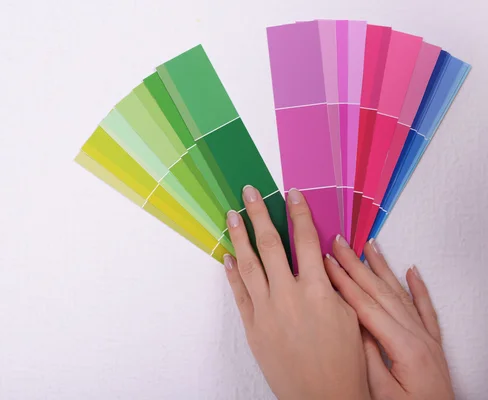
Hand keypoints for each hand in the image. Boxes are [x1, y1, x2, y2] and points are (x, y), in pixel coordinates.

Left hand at [223, 186, 369, 399]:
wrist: (324, 397)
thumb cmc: (345, 360)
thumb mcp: (350, 316)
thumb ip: (333, 284)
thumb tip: (320, 257)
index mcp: (317, 290)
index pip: (307, 240)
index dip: (298, 213)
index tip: (291, 193)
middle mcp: (288, 295)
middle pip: (271, 244)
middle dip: (259, 214)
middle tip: (248, 192)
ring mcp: (266, 311)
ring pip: (249, 264)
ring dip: (239, 236)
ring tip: (232, 215)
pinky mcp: (253, 327)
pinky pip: (239, 293)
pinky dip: (233, 273)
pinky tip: (228, 256)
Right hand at [325, 236, 453, 399]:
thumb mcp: (381, 391)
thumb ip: (368, 355)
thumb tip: (352, 323)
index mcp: (404, 347)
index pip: (366, 306)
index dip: (344, 282)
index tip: (327, 262)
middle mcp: (418, 336)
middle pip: (381, 292)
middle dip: (357, 265)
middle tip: (340, 243)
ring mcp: (427, 338)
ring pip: (401, 294)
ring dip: (383, 268)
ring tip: (369, 245)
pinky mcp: (433, 344)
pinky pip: (426, 309)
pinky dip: (418, 287)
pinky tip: (412, 270)